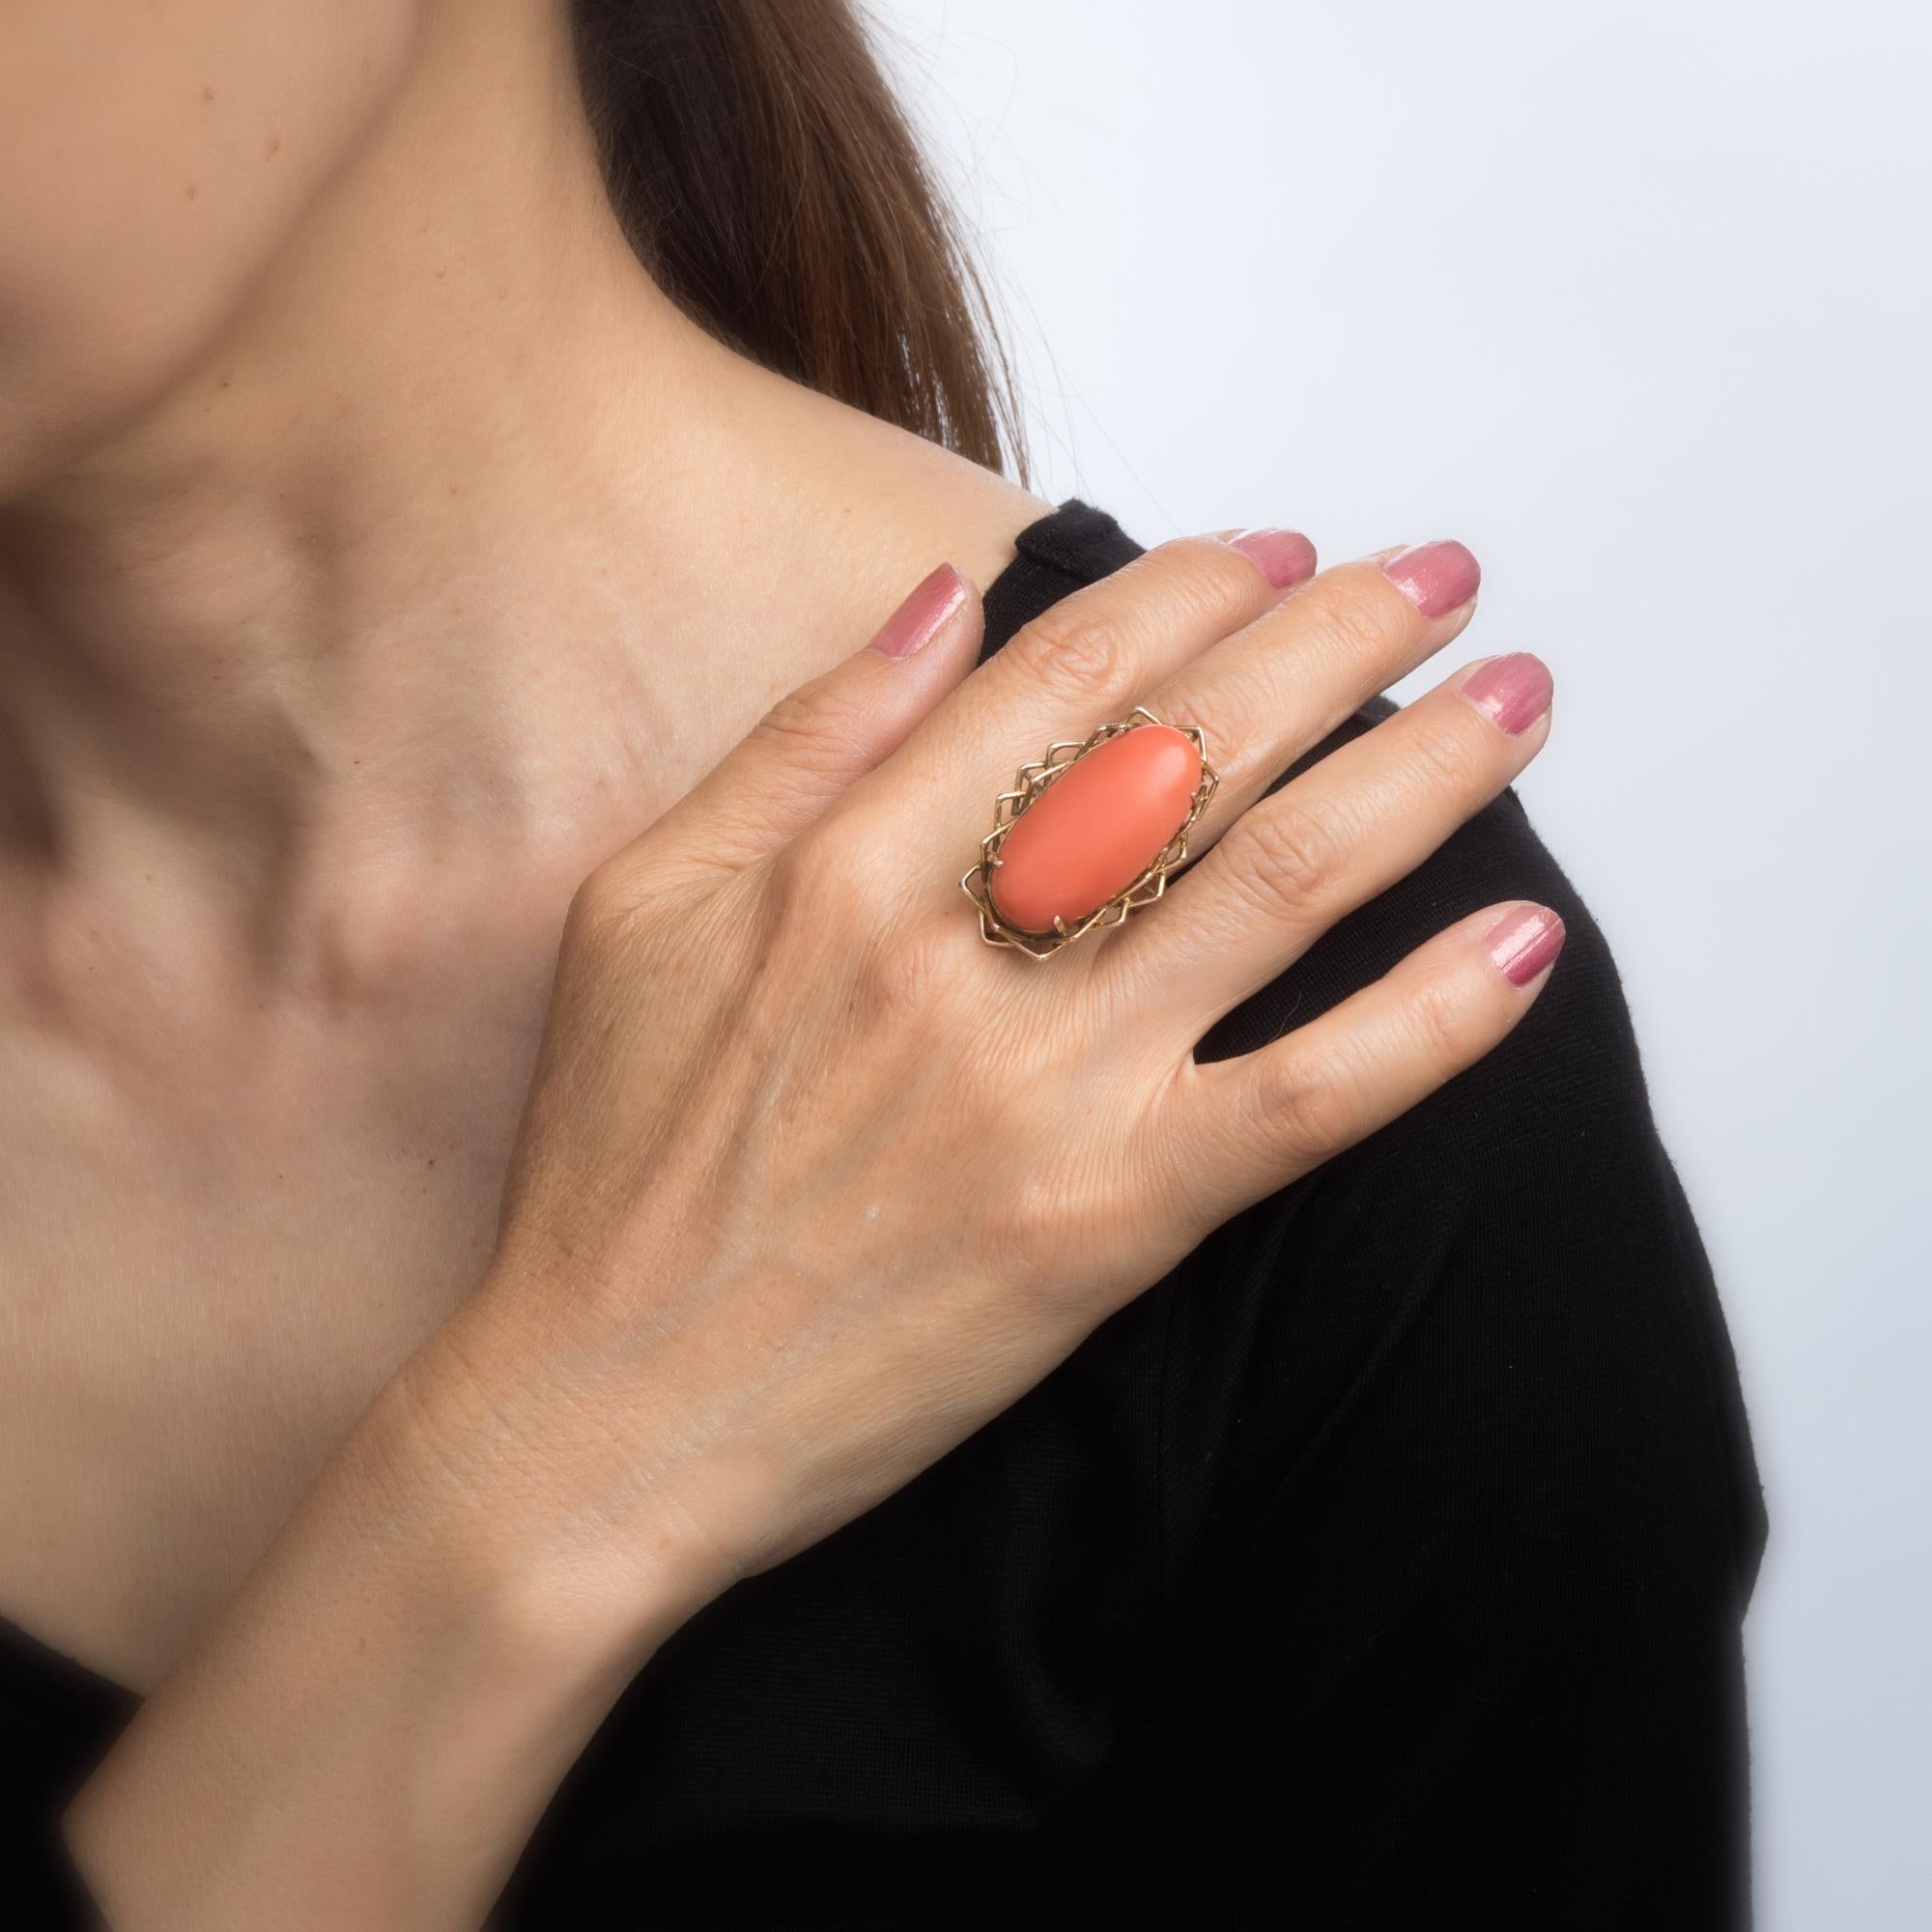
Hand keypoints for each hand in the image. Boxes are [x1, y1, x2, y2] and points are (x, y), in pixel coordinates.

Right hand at [69, 532, 1558, 1929]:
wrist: (609, 1414)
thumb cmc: (613, 1165)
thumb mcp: (639, 909)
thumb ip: (794, 745)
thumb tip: (939, 604)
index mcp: (840, 867)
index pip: (1062, 676)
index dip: (1194, 591)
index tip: (1279, 552)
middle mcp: (957, 956)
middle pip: (1198, 747)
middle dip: (1344, 636)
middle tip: (1444, 579)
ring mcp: (1044, 1089)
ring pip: (1279, 886)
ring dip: (1421, 774)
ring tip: (1519, 700)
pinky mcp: (1108, 1221)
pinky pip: (1306, 1100)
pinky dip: (1430, 1021)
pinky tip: (1526, 943)